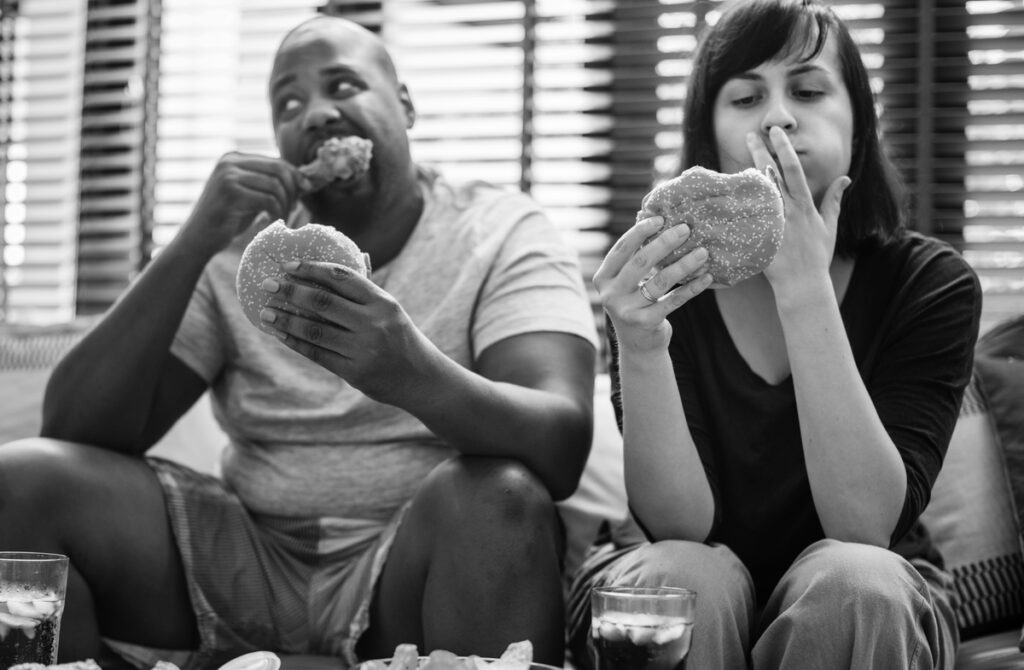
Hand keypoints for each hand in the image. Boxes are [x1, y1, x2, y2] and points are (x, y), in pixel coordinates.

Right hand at [180, 152, 309, 255]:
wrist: (198, 238)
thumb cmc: (227, 219)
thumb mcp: (249, 195)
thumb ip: (268, 183)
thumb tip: (304, 180)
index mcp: (234, 158)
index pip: (276, 161)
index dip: (295, 176)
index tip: (305, 190)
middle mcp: (230, 162)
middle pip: (278, 169)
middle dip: (292, 189)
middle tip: (294, 207)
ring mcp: (228, 176)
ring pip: (275, 185)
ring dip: (285, 204)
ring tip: (282, 216)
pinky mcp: (231, 193)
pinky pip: (268, 200)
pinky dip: (276, 212)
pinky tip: (271, 221)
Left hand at [257, 260, 434, 402]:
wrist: (421, 378)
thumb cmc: (400, 338)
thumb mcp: (390, 311)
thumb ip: (364, 291)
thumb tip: (333, 266)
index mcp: (383, 302)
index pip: (342, 277)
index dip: (312, 269)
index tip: (288, 265)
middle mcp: (374, 323)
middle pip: (323, 302)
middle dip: (290, 292)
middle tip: (267, 285)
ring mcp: (364, 349)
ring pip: (314, 329)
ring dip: (285, 320)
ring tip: (266, 312)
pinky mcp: (355, 372)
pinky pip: (317, 354)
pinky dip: (295, 343)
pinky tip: (280, 334)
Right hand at [592, 216, 710, 351]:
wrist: (638, 345)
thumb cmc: (637, 303)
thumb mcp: (627, 283)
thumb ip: (634, 259)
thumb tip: (658, 221)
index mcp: (603, 278)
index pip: (621, 249)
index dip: (640, 232)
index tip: (661, 218)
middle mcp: (610, 294)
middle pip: (640, 262)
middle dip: (665, 243)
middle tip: (686, 229)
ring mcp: (626, 310)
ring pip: (659, 281)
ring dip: (683, 264)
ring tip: (703, 252)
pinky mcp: (645, 323)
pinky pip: (673, 300)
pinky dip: (692, 288)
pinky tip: (707, 277)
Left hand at [746, 127, 849, 294]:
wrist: (802, 284)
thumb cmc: (816, 257)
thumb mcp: (829, 227)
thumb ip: (834, 201)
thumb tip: (846, 178)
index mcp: (805, 206)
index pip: (793, 169)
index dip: (784, 148)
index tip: (776, 132)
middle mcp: (788, 211)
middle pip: (772, 175)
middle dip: (761, 152)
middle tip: (751, 134)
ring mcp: (773, 223)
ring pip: (758, 191)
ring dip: (748, 171)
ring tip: (740, 155)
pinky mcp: (760, 236)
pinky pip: (748, 215)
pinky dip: (740, 201)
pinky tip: (729, 187)